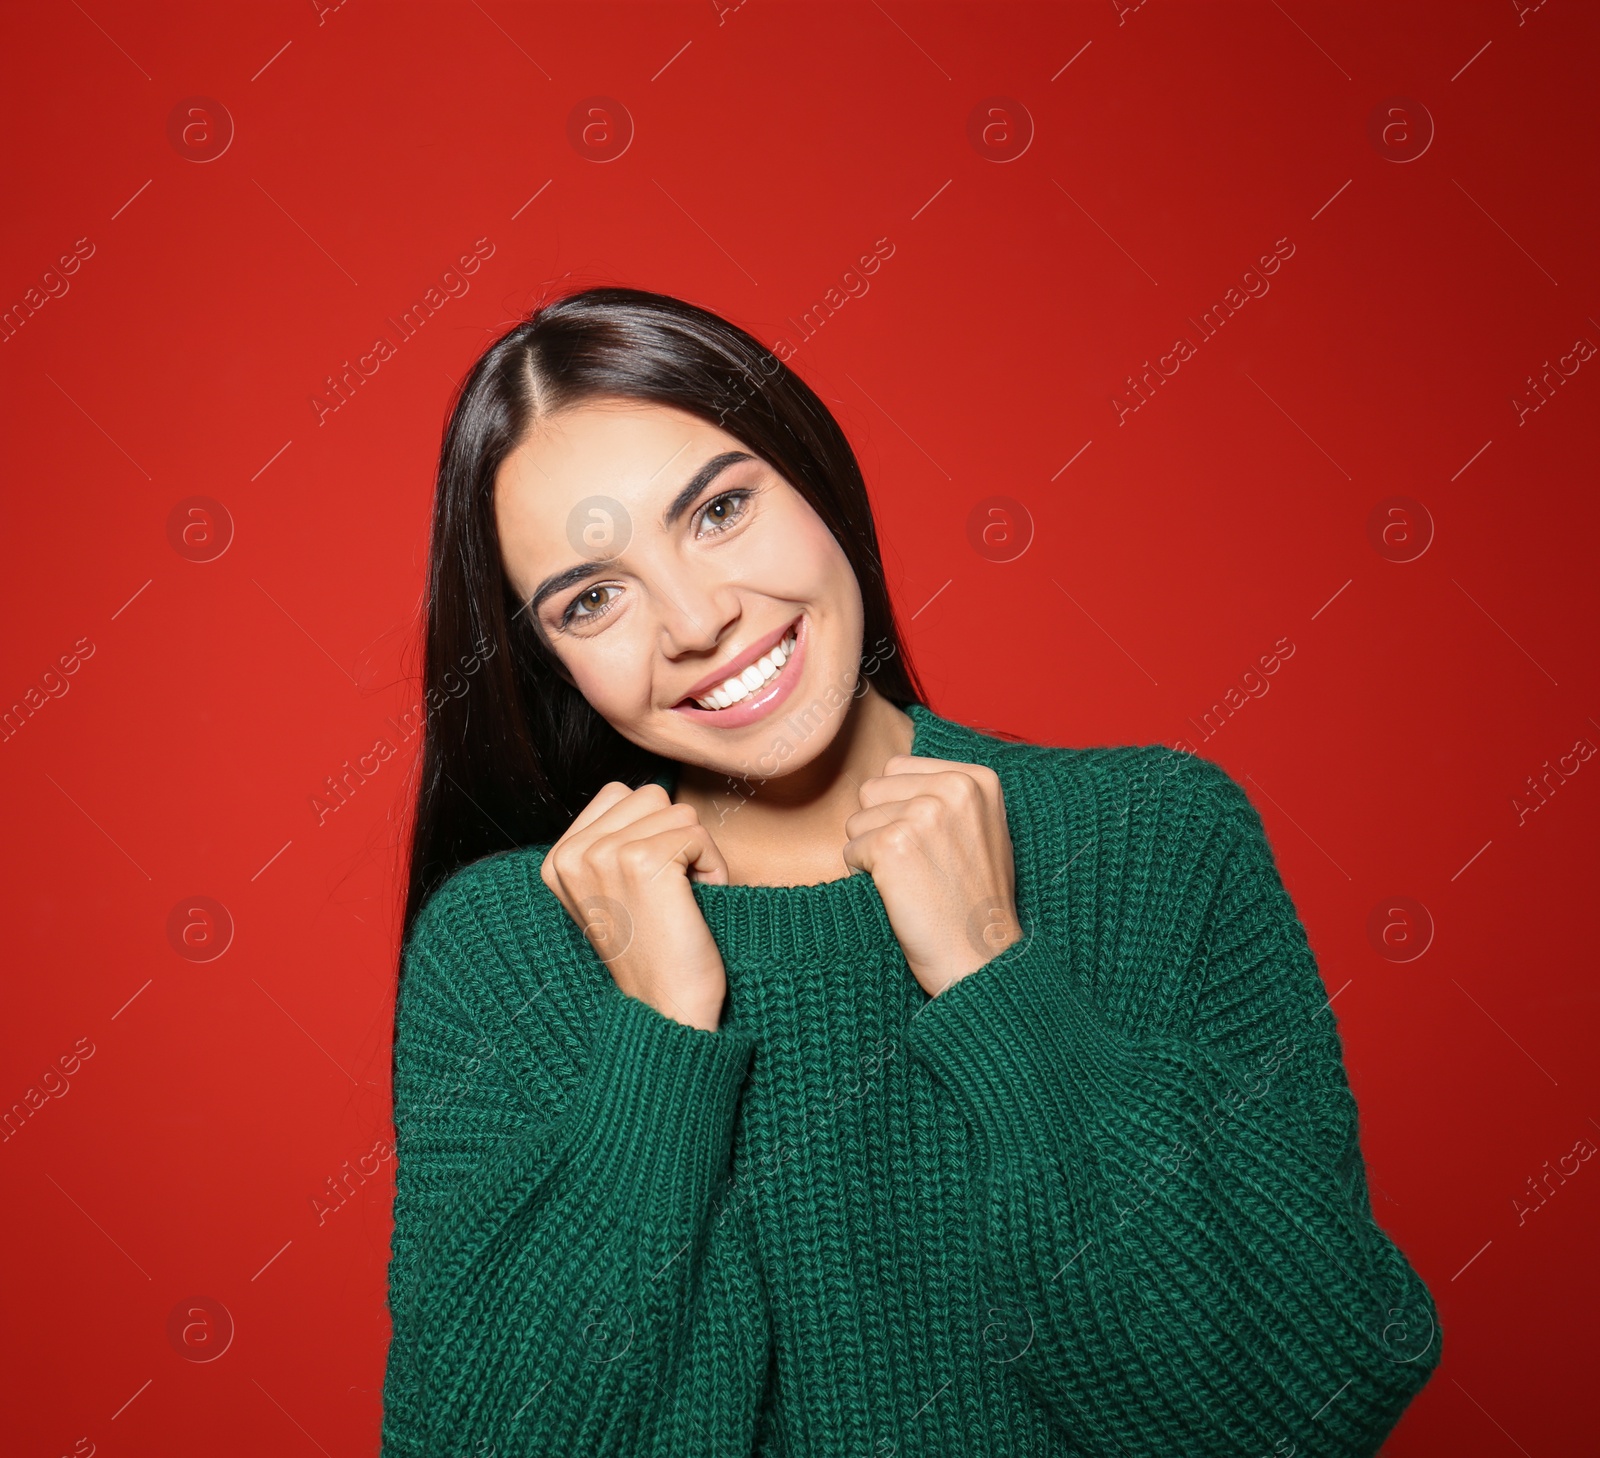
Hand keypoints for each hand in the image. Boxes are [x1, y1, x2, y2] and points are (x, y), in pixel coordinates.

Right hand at [541, 782, 731, 1030]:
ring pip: (678, 811)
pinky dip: (713, 867)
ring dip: (696, 854)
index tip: (645, 887)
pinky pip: (699, 833)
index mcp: (558, 858)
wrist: (666, 1009)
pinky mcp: (643, 860)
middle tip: (666, 895)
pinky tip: (694, 906)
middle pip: (651, 795)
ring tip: (679, 901)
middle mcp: (572, 853)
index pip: (620, 794)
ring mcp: (604, 854)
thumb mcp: (612, 890)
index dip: (651, 832)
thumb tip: (652, 795)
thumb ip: (614, 840)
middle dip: (674, 837)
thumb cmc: (654, 950)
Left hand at [842, 755, 1023, 996]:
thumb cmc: (976, 901)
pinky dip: (863, 876)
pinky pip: (849, 850)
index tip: (930, 846)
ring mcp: (924, 814)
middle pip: (873, 789)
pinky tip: (897, 894)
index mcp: (976, 778)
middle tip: (916, 866)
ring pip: (856, 819)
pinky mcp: (894, 844)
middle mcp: (954, 787)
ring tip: (909, 880)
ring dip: (870, 852)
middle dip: (880, 826)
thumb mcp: (981, 830)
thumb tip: (891, 777)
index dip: (899, 809)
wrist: (982, 958)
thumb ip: (943, 796)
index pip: (898, 768)